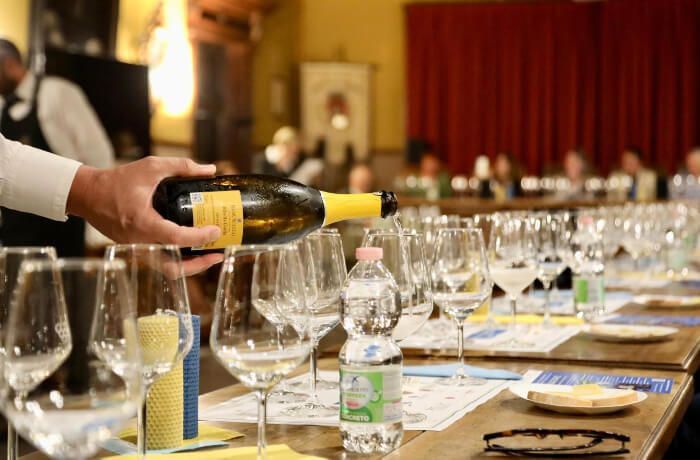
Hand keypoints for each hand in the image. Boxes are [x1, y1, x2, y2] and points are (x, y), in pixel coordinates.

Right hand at [67, 156, 223, 274]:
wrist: (88, 195)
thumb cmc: (117, 181)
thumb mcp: (151, 167)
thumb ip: (182, 166)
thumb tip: (210, 170)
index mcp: (142, 222)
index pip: (176, 238)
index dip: (199, 237)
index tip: (216, 230)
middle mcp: (139, 242)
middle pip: (174, 267)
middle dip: (200, 264)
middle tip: (218, 253)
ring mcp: (137, 250)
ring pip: (168, 270)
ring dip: (191, 266)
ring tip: (209, 255)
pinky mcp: (136, 251)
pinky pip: (161, 263)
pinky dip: (179, 260)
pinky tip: (192, 250)